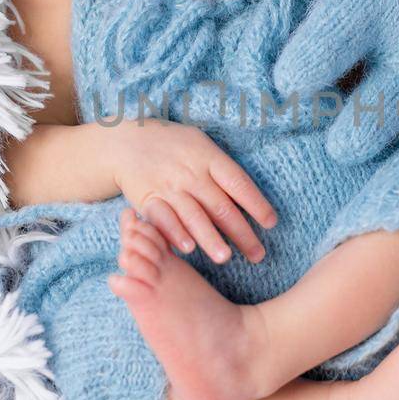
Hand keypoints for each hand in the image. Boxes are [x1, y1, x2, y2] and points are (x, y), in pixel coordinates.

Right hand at [108, 119, 277, 264]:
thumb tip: (250, 195)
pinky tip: (188, 249)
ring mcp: (169, 186)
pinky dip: (175, 234)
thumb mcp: (201, 143)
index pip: (239, 183)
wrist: (127, 141)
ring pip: (193, 216)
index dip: (257, 204)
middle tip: (258, 255)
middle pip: (220, 206)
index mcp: (209, 157)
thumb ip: (223, 167)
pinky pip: (163, 219)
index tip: (271, 224)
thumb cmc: (173, 145)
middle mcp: (191, 173)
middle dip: (241, 233)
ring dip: (210, 239)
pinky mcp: (148, 199)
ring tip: (225, 258)